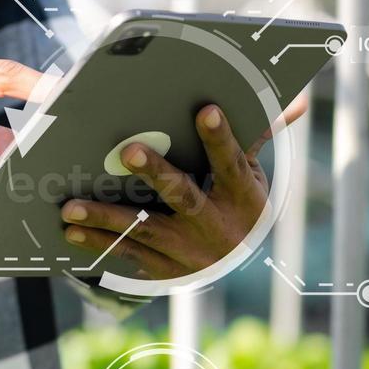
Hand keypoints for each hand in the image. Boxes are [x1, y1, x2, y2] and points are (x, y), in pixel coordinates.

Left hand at [59, 96, 308, 278]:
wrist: (233, 264)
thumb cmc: (237, 202)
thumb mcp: (253, 173)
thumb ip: (261, 135)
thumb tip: (299, 99)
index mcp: (242, 197)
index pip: (232, 163)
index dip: (221, 138)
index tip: (206, 108)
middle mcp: (215, 226)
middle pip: (184, 196)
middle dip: (156, 172)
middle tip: (128, 149)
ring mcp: (187, 251)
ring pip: (145, 230)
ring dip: (106, 218)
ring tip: (71, 206)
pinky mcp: (163, 268)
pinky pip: (127, 253)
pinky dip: (97, 242)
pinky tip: (70, 229)